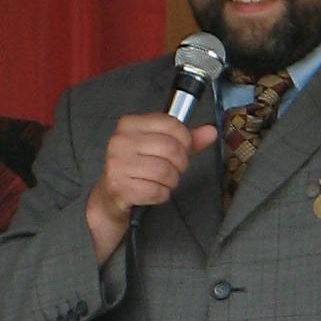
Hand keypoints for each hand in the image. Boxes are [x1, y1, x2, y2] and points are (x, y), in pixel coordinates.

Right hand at [85, 110, 215, 263]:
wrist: (110, 196)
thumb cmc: (138, 168)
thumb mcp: (160, 148)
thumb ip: (187, 139)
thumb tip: (211, 131)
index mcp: (129, 124)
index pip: (172, 125)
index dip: (185, 140)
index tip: (182, 149)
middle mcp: (120, 140)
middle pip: (172, 149)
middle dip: (180, 164)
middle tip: (174, 169)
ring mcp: (117, 164)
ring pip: (165, 171)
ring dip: (171, 181)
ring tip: (163, 181)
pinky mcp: (119, 187)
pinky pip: (156, 191)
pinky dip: (161, 195)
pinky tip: (154, 191)